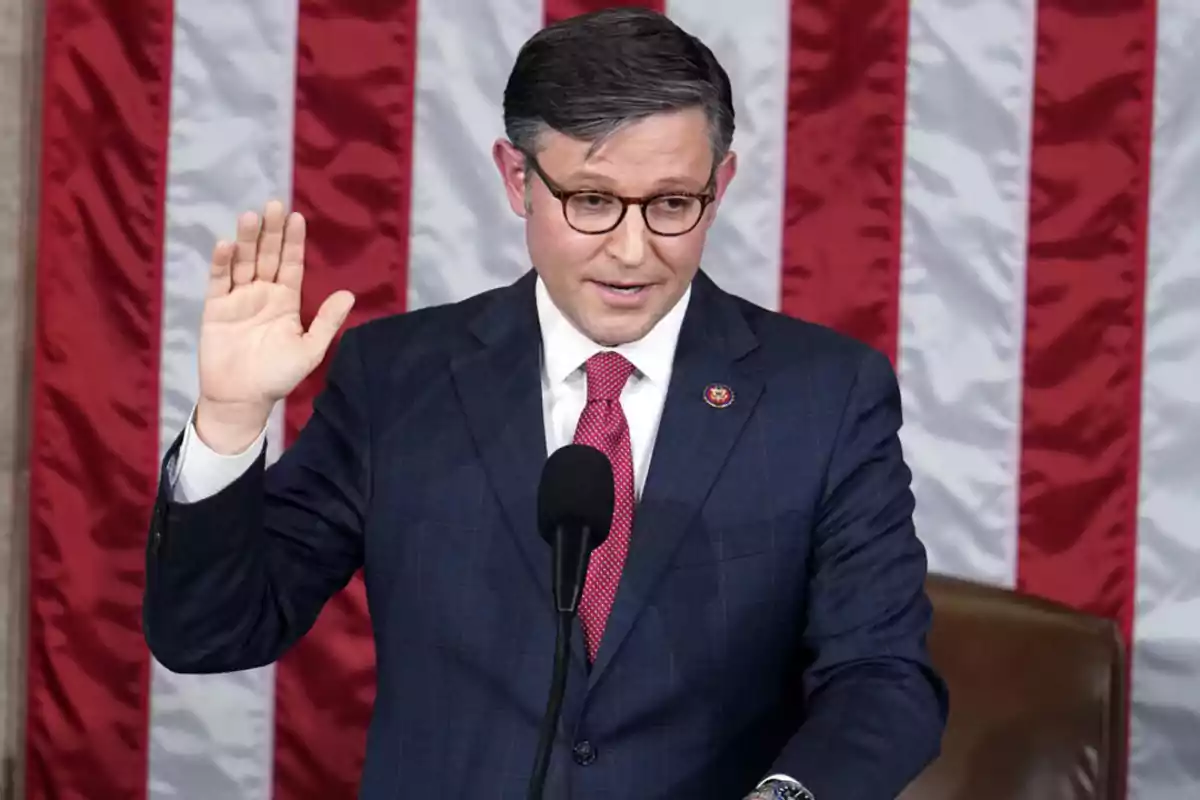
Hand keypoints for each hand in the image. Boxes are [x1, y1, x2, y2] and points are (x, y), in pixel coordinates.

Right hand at [196, 200, 354, 453]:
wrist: (242, 399)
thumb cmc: (278, 377)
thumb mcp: (309, 349)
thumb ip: (327, 321)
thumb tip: (350, 294)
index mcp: (286, 301)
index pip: (291, 264)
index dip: (293, 242)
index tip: (297, 217)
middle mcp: (262, 293)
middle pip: (267, 255)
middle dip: (271, 231)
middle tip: (274, 204)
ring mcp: (238, 298)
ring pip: (243, 262)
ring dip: (247, 240)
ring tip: (251, 217)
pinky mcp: (215, 308)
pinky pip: (219, 281)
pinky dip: (222, 263)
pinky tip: (227, 245)